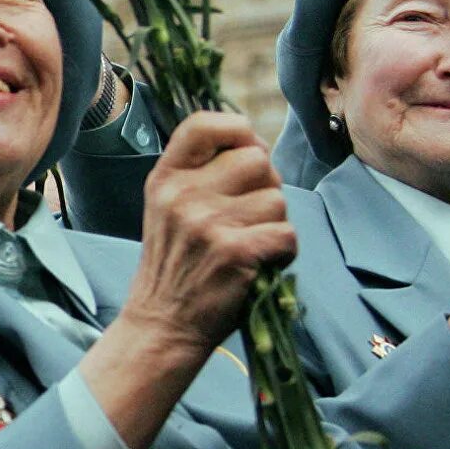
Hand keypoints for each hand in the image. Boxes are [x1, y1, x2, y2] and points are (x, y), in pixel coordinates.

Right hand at [81, 115, 294, 448]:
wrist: (163, 324)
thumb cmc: (175, 264)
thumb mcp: (166, 208)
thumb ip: (199, 173)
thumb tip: (257, 146)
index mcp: (165, 178)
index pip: (203, 124)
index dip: (237, 130)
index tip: (245, 151)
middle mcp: (183, 195)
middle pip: (257, 160)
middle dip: (266, 185)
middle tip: (251, 214)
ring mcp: (208, 224)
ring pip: (278, 199)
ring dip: (275, 223)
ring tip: (250, 244)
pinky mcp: (235, 252)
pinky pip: (287, 233)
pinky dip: (284, 251)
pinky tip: (261, 263)